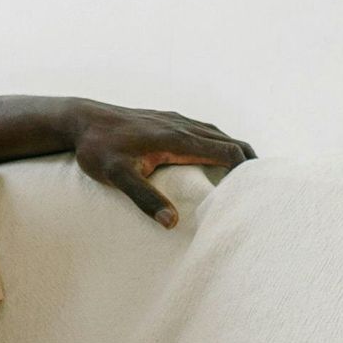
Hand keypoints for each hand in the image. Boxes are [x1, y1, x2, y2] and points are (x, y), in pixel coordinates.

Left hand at [70, 102, 253, 226]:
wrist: (79, 119)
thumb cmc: (97, 149)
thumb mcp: (117, 176)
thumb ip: (145, 198)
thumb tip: (172, 223)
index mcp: (177, 138)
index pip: (226, 150)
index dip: (246, 169)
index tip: (258, 189)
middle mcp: (181, 125)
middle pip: (229, 140)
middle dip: (249, 162)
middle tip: (263, 188)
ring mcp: (174, 119)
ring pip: (217, 133)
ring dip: (235, 151)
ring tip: (246, 176)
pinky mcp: (165, 119)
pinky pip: (202, 129)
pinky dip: (218, 143)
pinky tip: (215, 157)